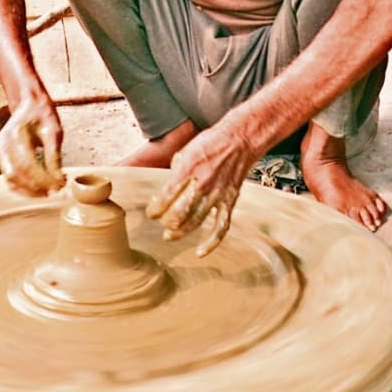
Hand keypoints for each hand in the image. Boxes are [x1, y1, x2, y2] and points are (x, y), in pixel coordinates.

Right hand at [0, 94, 64, 195]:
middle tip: (55, 191)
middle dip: (36, 187)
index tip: (59, 185)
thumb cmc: (43, 116)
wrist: (29, 104)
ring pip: (10, 179)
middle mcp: (4, 142)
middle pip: (17, 174)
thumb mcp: (54, 132)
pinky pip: (8, 176)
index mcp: (17, 134)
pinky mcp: (0, 155)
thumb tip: (59, 180)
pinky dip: (21, 187)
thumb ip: (54, 156)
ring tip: (47, 192)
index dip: (44, 179)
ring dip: (28, 190)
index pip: (29, 164)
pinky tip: (36, 189)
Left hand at [146, 123, 258, 256]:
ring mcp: (218, 194)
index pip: (166, 196)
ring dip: (180, 232)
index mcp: (189, 168)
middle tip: (161, 223)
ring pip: (196, 222)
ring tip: (170, 235)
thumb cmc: (212, 142)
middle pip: (179, 213)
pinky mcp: (230, 201)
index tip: (151, 213)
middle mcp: (203, 183)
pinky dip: (211, 242)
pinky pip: (221, 226)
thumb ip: (176, 170)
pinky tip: (200, 251)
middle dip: (166, 222)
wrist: (240, 139)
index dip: (155, 209)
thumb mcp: (187, 150)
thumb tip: (169, 188)